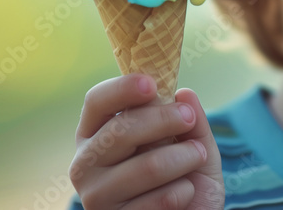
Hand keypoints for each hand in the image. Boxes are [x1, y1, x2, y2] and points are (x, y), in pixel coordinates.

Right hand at [70, 74, 224, 208]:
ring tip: (197, 156)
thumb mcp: (193, 144)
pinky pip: (161, 199)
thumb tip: (184, 93)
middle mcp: (85, 163)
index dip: (122, 89)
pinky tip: (184, 193)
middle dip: (164, 119)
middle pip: (121, 130)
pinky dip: (184, 191)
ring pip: (147, 166)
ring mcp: (96, 197)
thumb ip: (191, 120)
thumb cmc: (184, 179)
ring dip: (184, 157)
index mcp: (96, 134)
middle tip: (189, 118)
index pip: (96, 102)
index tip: (152, 84)